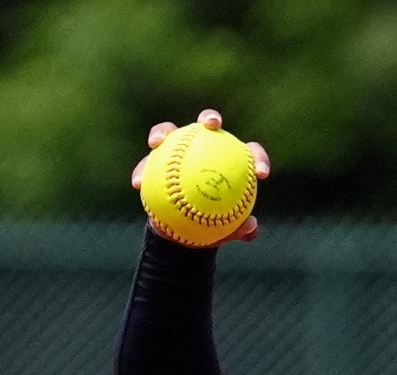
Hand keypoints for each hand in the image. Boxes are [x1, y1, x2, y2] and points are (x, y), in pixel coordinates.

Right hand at [129, 108, 270, 243]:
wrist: (186, 233)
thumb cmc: (211, 227)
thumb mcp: (227, 231)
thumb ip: (241, 229)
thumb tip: (250, 228)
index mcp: (230, 160)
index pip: (248, 152)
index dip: (257, 157)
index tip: (260, 174)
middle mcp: (205, 146)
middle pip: (207, 124)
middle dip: (209, 118)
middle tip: (211, 125)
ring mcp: (179, 151)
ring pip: (170, 133)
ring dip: (161, 133)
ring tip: (155, 143)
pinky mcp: (158, 162)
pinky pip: (146, 163)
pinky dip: (141, 171)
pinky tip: (136, 183)